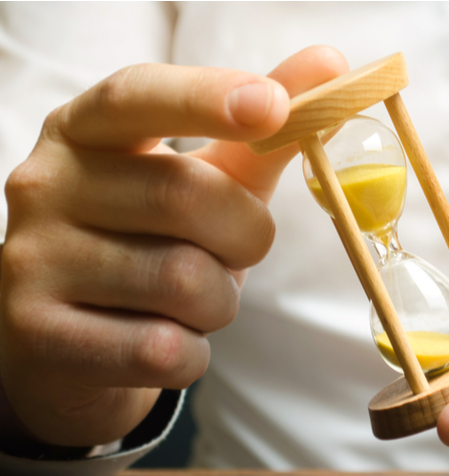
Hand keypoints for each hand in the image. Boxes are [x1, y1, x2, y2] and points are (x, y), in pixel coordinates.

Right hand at [0, 46, 348, 447]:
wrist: (71, 341)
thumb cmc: (150, 246)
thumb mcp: (202, 182)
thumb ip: (260, 134)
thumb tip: (330, 63)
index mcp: (85, 132)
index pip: (137, 96)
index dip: (207, 97)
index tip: (273, 106)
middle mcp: (45, 185)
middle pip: (184, 195)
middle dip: (247, 234)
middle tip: (244, 249)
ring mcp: (33, 261)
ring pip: (182, 281)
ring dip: (220, 301)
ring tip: (196, 300)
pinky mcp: (40, 334)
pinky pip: (162, 349)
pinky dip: (194, 352)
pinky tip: (172, 341)